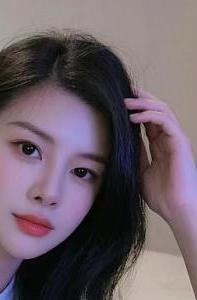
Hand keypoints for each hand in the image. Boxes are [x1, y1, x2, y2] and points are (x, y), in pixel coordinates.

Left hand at [125, 86, 196, 224]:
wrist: (177, 209)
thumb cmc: (162, 196)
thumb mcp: (140, 171)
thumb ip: (134, 154)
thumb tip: (122, 140)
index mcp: (161, 145)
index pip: (148, 120)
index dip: (136, 109)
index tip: (119, 102)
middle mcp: (169, 138)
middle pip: (157, 109)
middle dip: (141, 98)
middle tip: (124, 90)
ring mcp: (176, 139)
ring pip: (162, 110)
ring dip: (143, 103)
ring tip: (125, 102)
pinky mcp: (180, 142)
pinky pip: (165, 121)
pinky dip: (149, 115)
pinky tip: (133, 117)